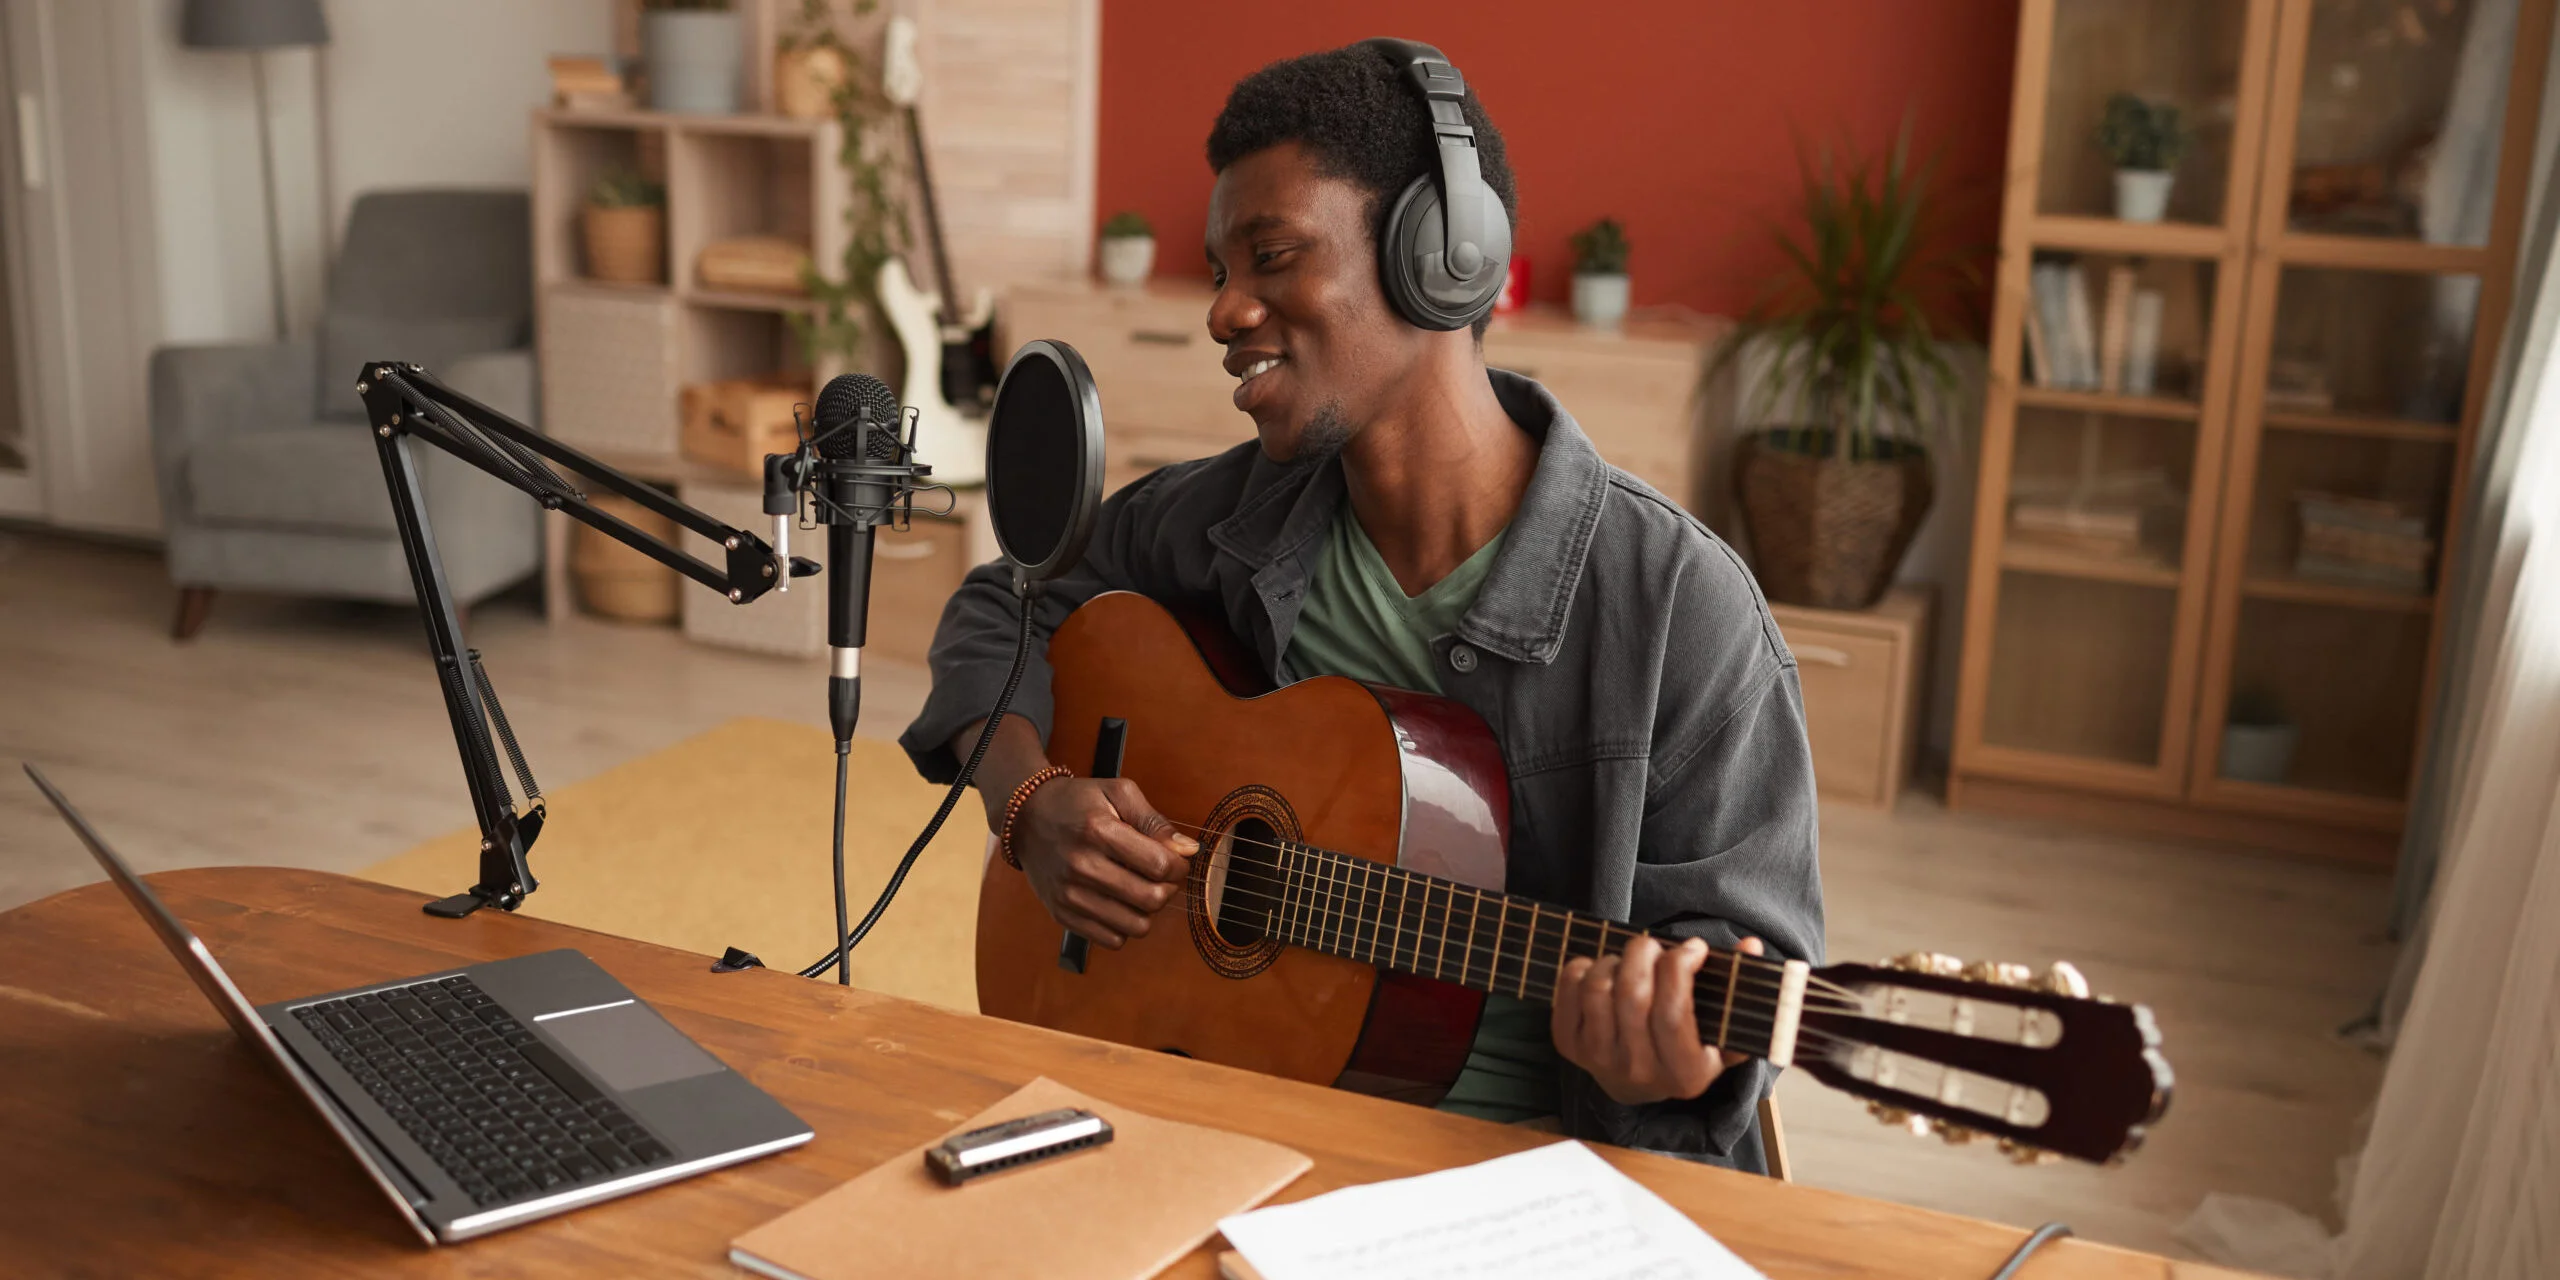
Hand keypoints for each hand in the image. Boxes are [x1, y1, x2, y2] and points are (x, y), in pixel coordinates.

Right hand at [1011, 775, 1195, 948]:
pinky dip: (1124, 926)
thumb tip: (1188, 850)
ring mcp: (1069, 894)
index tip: (1175, 859)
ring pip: (1136, 926)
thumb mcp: (1118, 793)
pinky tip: (1119, 903)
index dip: (1179, 865)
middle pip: (1152, 899)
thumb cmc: (1077, 802)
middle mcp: (1081, 866)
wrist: (1026, 818)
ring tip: (1140, 889)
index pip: (1160, 865)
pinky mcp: (1062, 914)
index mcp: (1098, 831)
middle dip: (1168, 888)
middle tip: (1161, 876)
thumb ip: (1155, 821)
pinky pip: (1112, 939)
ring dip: (1148, 910)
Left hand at [1552, 935, 1763, 1105]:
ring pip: (1598, 989)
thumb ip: (1742, 988)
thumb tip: (1750, 945)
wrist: (1641, 1081)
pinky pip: (1567, 992)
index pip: (1673, 1013)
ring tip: (1629, 960)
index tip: (1694, 947)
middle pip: (1633, 995)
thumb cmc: (1691, 1043)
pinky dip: (1581, 968)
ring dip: (1613, 960)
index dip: (1680, 969)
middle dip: (1644, 953)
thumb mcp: (1725, 1027)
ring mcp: (1600, 1061)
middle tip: (1653, 944)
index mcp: (1686, 1074)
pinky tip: (1602, 968)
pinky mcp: (1570, 1047)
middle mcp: (1640, 1072)